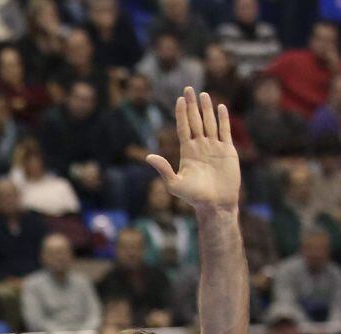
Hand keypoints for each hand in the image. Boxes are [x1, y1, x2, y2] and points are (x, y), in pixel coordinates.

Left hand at [146, 88, 239, 212]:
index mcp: (187, 152)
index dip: (181, 114)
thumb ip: (163, 169)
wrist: (215, 204)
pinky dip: (223, 119)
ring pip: (209, 123)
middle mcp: (200, 147)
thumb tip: (148, 157)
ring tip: (203, 94)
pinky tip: (220, 107)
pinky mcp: (227, 150)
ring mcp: (214, 147)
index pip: (183, 128)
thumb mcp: (174, 183)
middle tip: (189, 88)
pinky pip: (224, 131)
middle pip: (195, 121)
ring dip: (206, 109)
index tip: (179, 99)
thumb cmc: (194, 197)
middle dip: (192, 105)